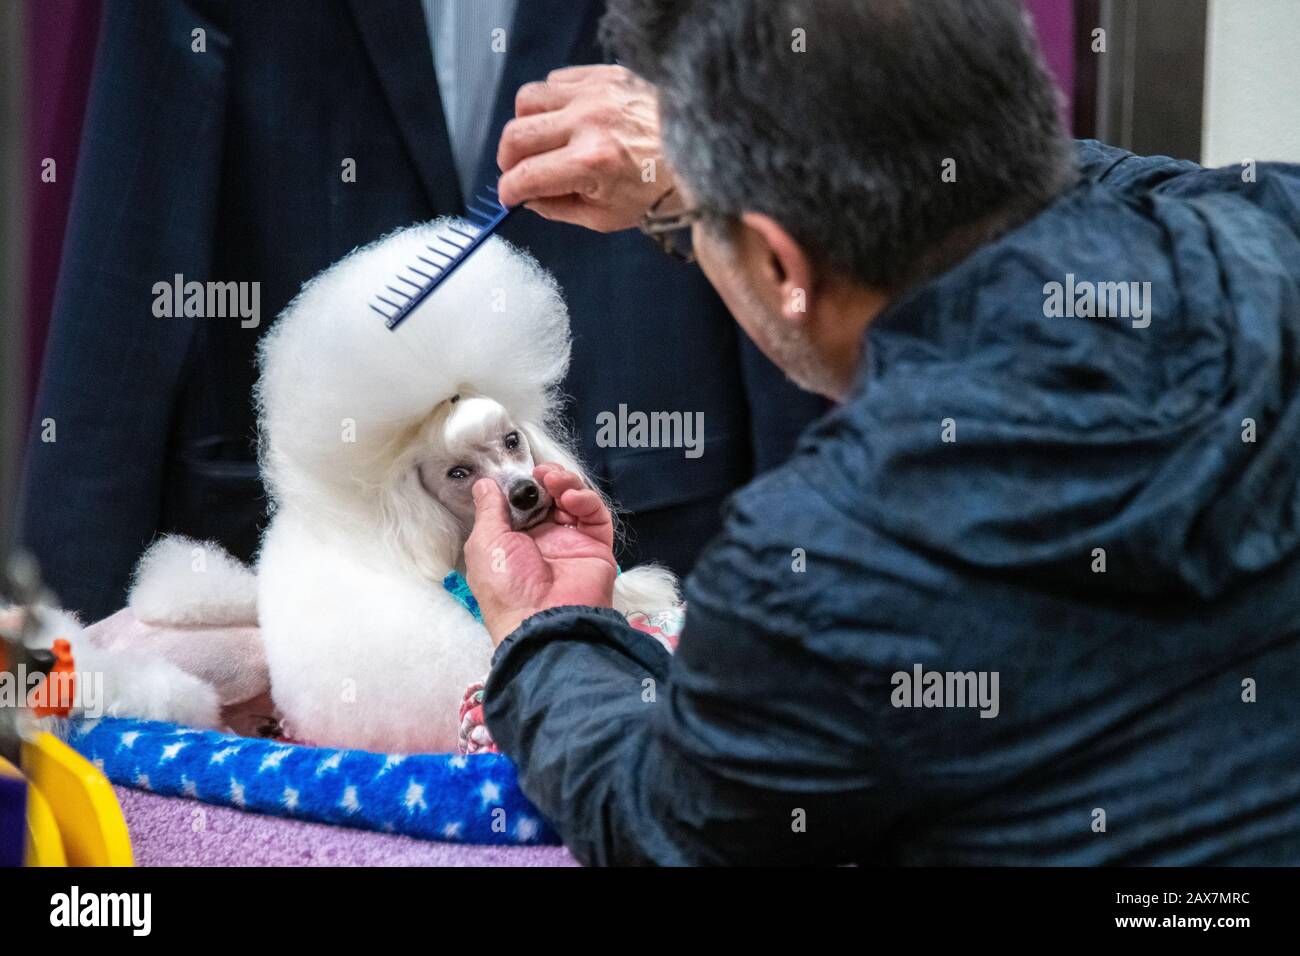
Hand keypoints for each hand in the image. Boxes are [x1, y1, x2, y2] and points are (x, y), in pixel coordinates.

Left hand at [464, 463, 616, 644]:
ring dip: (566, 483)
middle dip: (545, 480)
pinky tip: (571, 497)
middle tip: (540, 474)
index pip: (522, 504)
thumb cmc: (506, 588)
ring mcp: (571, 543)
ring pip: (575, 502)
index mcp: (513, 541)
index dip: (522, 485)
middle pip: (550, 498)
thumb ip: (489, 510)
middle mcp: (543, 541)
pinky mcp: (596, 547)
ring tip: (555, 480)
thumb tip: (484, 484)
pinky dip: (586, 500)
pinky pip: (595, 516)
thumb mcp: (485, 544)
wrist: (542, 622)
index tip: (518, 473)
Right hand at [496, 65, 673, 231]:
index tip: (510, 195)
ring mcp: (597, 93)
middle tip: (517, 171)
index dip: (509, 190)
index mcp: (590, 163)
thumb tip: (529, 199)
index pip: (525, 175)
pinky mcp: (606, 75)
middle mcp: (589, 122)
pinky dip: (551, 102)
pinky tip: (565, 120)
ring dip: (525, 125)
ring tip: (540, 143)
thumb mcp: (606, 217)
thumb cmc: (659, 189)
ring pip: (528, 100)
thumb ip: (558, 208)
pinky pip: (557, 80)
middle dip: (507, 160)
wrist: (700, 153)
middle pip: (516, 134)